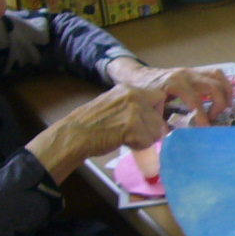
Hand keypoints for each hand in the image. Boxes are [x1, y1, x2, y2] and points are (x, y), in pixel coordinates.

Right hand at [28, 84, 166, 182]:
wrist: (75, 134)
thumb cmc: (91, 124)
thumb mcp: (114, 105)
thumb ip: (133, 106)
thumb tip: (155, 118)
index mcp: (128, 89)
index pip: (159, 97)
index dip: (157, 111)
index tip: (148, 122)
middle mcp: (133, 95)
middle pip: (159, 116)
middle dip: (152, 129)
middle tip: (136, 135)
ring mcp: (134, 110)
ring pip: (156, 130)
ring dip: (146, 139)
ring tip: (128, 139)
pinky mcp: (133, 126)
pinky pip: (148, 141)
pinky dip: (139, 146)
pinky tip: (125, 143)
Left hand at [106, 60, 231, 125]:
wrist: (138, 76)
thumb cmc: (144, 93)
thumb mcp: (150, 108)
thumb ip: (162, 122)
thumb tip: (175, 138)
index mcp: (174, 84)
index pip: (196, 101)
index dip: (203, 117)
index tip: (206, 129)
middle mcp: (187, 75)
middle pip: (214, 87)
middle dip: (218, 105)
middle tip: (213, 119)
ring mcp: (193, 71)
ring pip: (219, 77)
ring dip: (226, 93)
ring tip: (225, 108)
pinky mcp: (196, 71)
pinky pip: (216, 75)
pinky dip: (223, 86)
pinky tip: (222, 99)